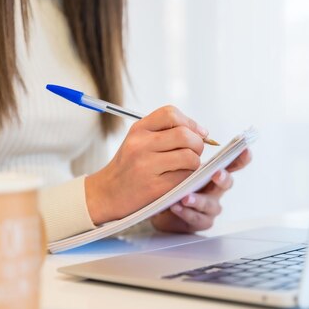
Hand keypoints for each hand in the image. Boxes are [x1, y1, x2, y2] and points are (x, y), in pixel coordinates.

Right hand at [86, 106, 209, 224]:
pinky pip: (184, 177)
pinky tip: (179, 179)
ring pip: (189, 157)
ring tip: (187, 167)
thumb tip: (202, 132)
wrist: (107, 194)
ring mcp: (147, 167)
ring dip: (195, 162)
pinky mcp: (155, 187)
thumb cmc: (128, 167)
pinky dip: (188, 178)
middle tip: (195, 152)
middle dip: (198, 144)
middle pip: (185, 135)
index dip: (191, 123)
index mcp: (138, 130)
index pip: (171, 114)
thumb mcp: (137, 141)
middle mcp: (140, 145)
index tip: (198, 133)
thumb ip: (164, 132)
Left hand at [150, 148, 251, 232]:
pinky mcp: (200, 221)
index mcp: (214, 172)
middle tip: (216, 173)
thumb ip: (187, 151)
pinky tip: (176, 206)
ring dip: (199, 200)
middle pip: (227, 183)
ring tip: (186, 197)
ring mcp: (210, 207)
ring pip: (211, 205)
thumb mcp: (180, 164)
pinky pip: (197, 219)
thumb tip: (190, 133)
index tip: (244, 149)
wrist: (161, 207)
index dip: (241, 157)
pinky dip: (186, 212)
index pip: (232, 162)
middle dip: (223, 177)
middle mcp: (216, 189)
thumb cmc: (174, 181)